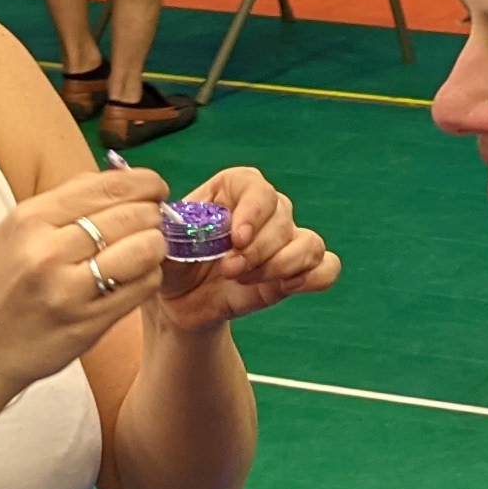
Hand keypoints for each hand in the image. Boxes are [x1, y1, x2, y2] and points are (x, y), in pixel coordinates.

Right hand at [0, 167, 166, 394]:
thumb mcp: (12, 232)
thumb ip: (63, 203)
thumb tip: (119, 181)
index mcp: (29, 219)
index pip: (107, 186)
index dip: (144, 183)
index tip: (155, 189)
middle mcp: (48, 251)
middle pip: (132, 216)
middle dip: (153, 215)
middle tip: (152, 222)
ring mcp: (69, 290)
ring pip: (145, 250)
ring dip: (156, 246)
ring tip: (146, 250)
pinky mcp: (88, 323)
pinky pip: (142, 288)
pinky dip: (148, 277)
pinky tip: (135, 278)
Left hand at [153, 166, 336, 333]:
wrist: (181, 303)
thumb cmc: (171, 265)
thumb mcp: (161, 244)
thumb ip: (170, 230)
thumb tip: (175, 220)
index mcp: (230, 190)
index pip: (255, 185)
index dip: (253, 209)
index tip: (237, 238)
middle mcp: (264, 210)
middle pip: (283, 216)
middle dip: (258, 249)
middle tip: (229, 270)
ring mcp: (284, 240)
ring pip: (308, 241)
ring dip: (283, 264)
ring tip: (247, 281)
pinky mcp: (297, 271)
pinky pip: (326, 266)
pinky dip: (314, 276)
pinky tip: (285, 287)